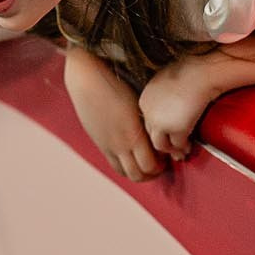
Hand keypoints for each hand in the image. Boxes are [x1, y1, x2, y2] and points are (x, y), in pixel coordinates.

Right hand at [64, 47, 164, 181]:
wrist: (87, 79)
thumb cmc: (117, 84)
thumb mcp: (139, 103)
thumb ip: (148, 123)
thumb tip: (159, 135)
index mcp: (133, 134)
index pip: (149, 165)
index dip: (160, 166)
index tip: (166, 157)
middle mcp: (120, 144)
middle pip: (137, 175)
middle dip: (151, 174)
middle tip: (159, 165)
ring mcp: (107, 145)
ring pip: (124, 173)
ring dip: (137, 173)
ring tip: (145, 163)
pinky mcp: (99, 142)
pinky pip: (113, 163)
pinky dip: (125, 165)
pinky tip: (130, 153)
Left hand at [137, 55, 221, 160]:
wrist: (200, 73)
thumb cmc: (189, 72)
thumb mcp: (167, 83)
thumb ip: (163, 96)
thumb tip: (171, 106)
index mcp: (144, 99)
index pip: (148, 120)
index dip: (158, 129)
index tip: (165, 134)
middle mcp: (148, 112)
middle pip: (151, 134)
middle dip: (163, 143)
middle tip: (172, 149)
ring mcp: (160, 122)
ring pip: (161, 144)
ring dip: (172, 150)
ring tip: (181, 152)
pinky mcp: (176, 129)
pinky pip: (178, 144)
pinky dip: (183, 148)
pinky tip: (188, 148)